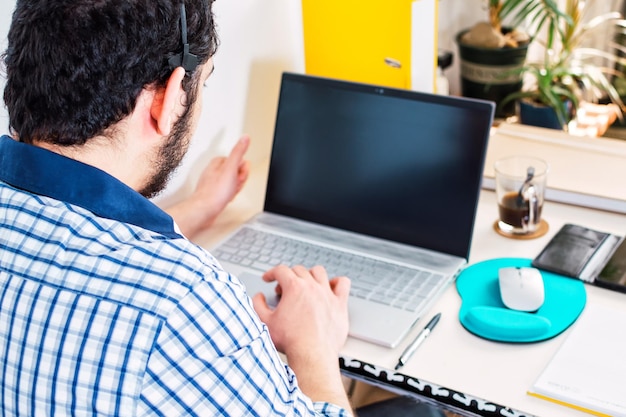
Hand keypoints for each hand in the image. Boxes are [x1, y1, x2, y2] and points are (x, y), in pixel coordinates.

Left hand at [166, 135, 249, 238]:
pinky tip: (227, 198)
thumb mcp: (231, 168)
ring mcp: (213, 182)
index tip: (239, 175)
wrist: (204, 210)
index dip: (242, 170)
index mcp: (218, 162)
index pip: (238, 161)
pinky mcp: (213, 193)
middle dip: (239, 180)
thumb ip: (238, 152)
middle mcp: (214, 170)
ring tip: (229, 193)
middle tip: (234, 185)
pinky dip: (229, 195)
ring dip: (235, 189)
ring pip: (232, 182)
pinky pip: (227, 191)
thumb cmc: (215, 192)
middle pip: (236, 172)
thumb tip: (245, 138)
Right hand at [252, 265, 351, 408]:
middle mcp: (312, 287)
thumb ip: (258, 306)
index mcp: (294, 288)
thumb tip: (259, 297)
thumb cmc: (291, 341)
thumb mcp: (265, 322)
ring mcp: (328, 294)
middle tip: (283, 290)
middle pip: (299, 270)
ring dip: (310, 275)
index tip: (269, 279)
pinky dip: (337, 282)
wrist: (312, 355)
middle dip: (288, 277)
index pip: (281, 270)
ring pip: (319, 272)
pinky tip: (331, 287)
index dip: (272, 273)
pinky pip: (343, 284)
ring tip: (305, 284)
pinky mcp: (340, 304)